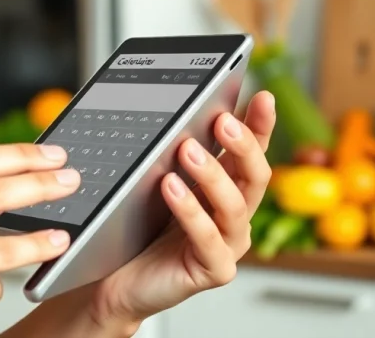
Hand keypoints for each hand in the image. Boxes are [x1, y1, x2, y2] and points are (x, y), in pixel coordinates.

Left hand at [89, 91, 275, 326]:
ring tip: (188, 149)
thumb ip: (166, 152)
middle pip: (254, 175)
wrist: (112, 278)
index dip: (260, 125)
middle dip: (242, 145)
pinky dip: (190, 211)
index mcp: (224, 188)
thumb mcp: (150, 180)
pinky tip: (171, 187)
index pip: (251, 152)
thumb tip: (167, 107)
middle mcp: (233, 215)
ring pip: (235, 206)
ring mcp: (227, 244)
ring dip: (213, 174)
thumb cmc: (133, 227)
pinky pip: (208, 238)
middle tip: (222, 120)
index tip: (262, 96)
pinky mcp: (213, 269)